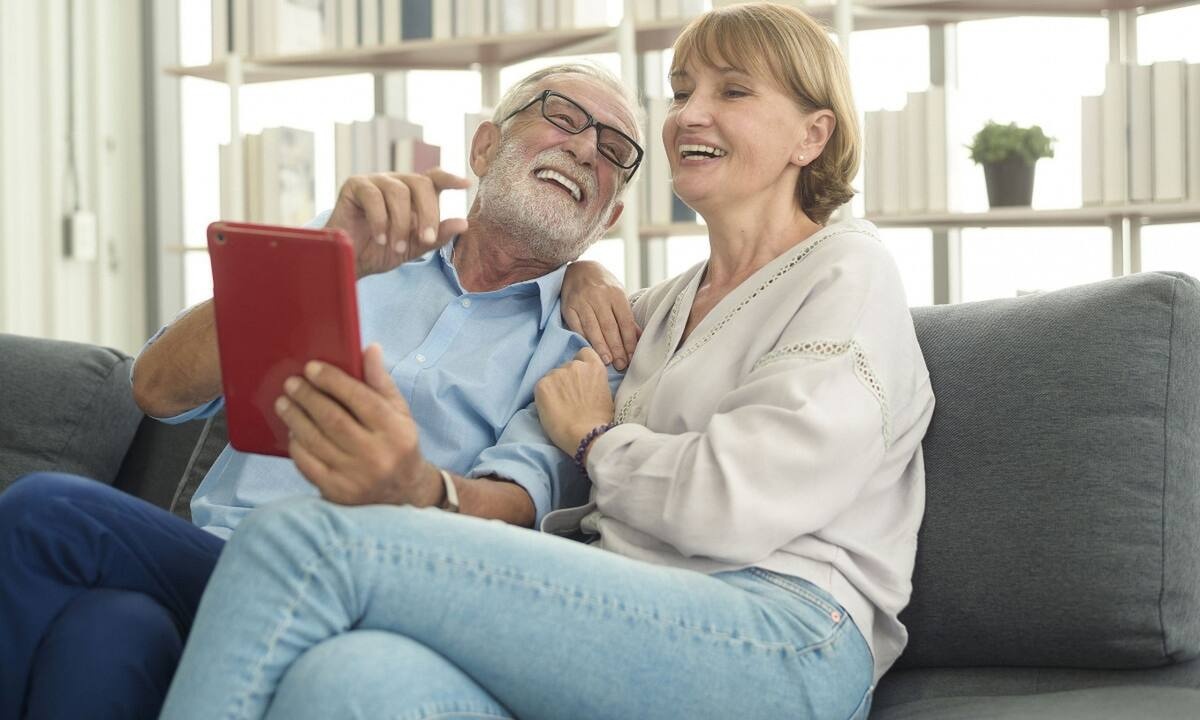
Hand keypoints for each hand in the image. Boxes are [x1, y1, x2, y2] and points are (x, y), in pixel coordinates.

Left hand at [274, 343, 442, 506]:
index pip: (359, 399)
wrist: (402, 492)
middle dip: (307, 397)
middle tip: (292, 383)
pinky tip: (293, 431)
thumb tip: (370, 349)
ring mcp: (355, 477)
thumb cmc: (397, 444)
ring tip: (284, 402)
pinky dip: (297, 445)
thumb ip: (381, 381)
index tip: (312, 368)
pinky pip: (307, 464)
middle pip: (332, 419)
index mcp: (394, 431)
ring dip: (295, 418)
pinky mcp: (337, 492)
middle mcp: (376, 455)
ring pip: (315, 440)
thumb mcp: (399, 412)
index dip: (332, 380)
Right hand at [326, 168, 471, 278]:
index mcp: (413, 193)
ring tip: (396, 246)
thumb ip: (436, 235)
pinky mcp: (354, 185)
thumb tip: (463, 223)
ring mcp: (375, 181)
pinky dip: (380, 220)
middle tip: (426, 239)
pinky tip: (380, 238)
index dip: (450, 178)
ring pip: (398, 192)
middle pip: (421, 183)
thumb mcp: (414, 247)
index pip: (434, 178)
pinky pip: (374, 196)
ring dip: (401, 223)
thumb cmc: (381, 251)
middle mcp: (396, 182)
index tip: (466, 185)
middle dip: (428, 213)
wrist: (350, 262)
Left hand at [534, 347, 614, 456]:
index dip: (581, 364)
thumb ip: (595, 382)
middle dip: (566, 379)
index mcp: (594, 366)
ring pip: (552, 377)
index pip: (584, 353)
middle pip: (566, 366)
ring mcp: (557, 373)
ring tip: (560, 406)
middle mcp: (575, 365)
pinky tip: (552, 409)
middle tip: (569, 398)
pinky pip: (541, 387)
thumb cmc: (600, 421)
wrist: (586, 434)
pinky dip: (544, 396)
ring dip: (555, 387)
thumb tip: (586, 384)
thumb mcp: (606, 394)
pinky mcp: (542, 385)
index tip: (580, 378)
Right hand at [561, 260, 639, 370]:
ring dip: (600, 347)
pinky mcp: (568, 306)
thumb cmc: (602, 285)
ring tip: (607, 361)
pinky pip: (577, 326)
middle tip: (620, 365)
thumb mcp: (618, 295)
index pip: (625, 322)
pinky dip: (584, 339)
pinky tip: (589, 350)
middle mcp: (599, 296)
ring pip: (593, 328)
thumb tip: (638, 338)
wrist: (578, 269)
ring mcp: (582, 301)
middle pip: (610, 327)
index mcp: (616, 294)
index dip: (628, 342)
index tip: (630, 357)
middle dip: (616, 348)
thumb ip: (626, 316)